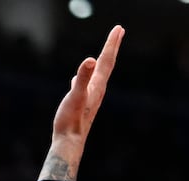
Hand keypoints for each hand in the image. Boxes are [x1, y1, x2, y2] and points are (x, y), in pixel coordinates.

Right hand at [43, 25, 121, 180]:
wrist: (69, 143)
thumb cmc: (71, 121)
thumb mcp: (75, 96)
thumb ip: (82, 78)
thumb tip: (89, 60)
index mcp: (97, 86)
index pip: (106, 60)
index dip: (111, 44)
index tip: (118, 28)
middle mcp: (97, 90)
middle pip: (107, 64)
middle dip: (112, 47)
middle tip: (119, 31)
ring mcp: (90, 97)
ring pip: (98, 74)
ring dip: (102, 60)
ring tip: (104, 52)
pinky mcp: (82, 104)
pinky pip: (86, 85)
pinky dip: (85, 76)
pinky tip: (76, 78)